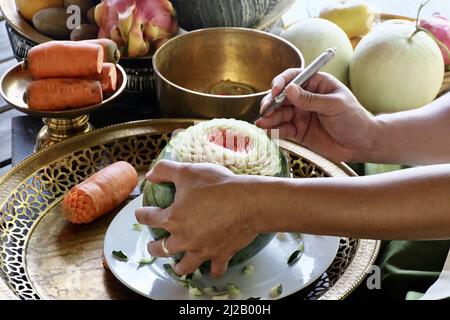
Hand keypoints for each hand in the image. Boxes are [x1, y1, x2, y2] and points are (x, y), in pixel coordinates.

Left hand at [135, 160, 258, 277]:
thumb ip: (165, 171)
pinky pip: (215, 270)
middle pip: (162, 249)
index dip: (142, 214)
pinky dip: (212, 271)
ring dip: (178, 266)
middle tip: (154, 245)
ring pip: (185, 266)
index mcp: (172, 218)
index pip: (149, 218)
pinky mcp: (220, 255)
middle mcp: (184, 239)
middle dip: (154, 247)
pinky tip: (210, 269)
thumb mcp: (187, 171)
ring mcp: (202, 250)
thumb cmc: (217, 185)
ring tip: (176, 265)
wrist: (248, 202)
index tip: (142, 213)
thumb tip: (150, 176)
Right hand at [256, 69, 376, 161]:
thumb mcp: (334, 105)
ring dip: (269, 117)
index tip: (275, 92)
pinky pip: (283, 129)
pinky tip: (268, 132)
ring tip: (262, 123)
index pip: (293, 77)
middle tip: (265, 110)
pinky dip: (274, 130)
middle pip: (282, 96)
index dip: (281, 82)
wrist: (361, 144)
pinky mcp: (298, 131)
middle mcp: (305, 97)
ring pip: (280, 113)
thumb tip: (289, 90)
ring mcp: (301, 114)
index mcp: (316, 84)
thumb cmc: (353, 119)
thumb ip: (311, 99)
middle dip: (271, 103)